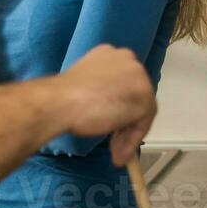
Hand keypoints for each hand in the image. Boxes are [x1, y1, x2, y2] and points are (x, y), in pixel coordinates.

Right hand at [56, 45, 156, 165]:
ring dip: (127, 135)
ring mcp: (139, 78)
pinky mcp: (145, 98)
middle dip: (124, 122)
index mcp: (109, 53)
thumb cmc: (63, 95)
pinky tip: (118, 155)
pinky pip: (141, 124)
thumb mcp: (82, 87)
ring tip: (115, 154)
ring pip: (139, 111)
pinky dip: (131, 141)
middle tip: (113, 144)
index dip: (115, 106)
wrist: (61, 102)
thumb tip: (105, 111)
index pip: (120, 82)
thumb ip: (98, 91)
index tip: (107, 125)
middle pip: (133, 96)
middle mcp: (128, 59)